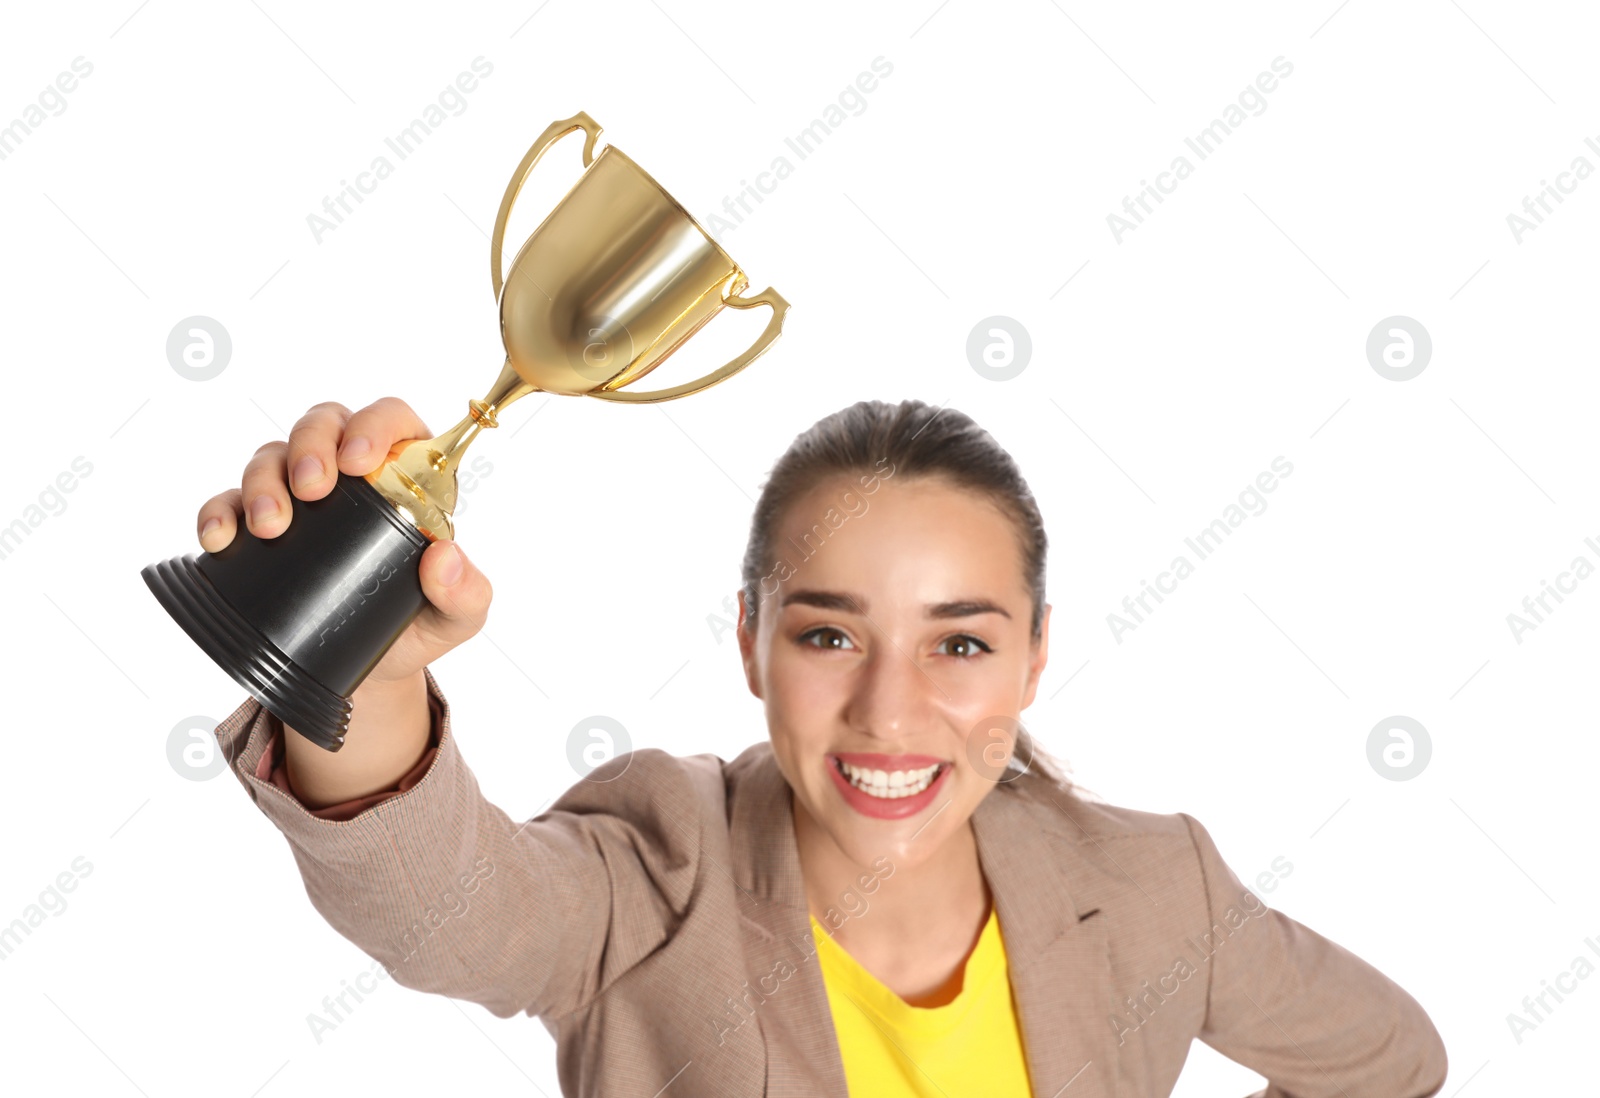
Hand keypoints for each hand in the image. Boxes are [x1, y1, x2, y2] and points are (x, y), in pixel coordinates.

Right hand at [195, 398, 493, 686]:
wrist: (367, 675)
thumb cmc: (419, 627)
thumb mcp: (459, 616)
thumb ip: (466, 592)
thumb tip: (442, 557)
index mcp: (406, 475)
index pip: (391, 420)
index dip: (374, 425)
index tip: (359, 461)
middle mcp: (350, 476)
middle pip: (324, 424)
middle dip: (311, 446)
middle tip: (311, 490)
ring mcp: (300, 499)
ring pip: (272, 455)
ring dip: (264, 481)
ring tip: (270, 527)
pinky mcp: (257, 529)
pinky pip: (228, 502)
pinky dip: (219, 512)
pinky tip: (220, 537)